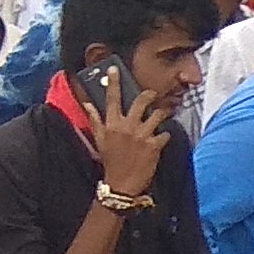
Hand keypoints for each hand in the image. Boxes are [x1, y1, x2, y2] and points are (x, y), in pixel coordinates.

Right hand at [84, 68, 169, 199]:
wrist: (121, 184)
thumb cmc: (110, 161)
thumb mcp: (99, 140)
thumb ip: (95, 120)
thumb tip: (87, 104)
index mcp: (111, 124)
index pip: (111, 99)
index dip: (112, 82)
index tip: (114, 69)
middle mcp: (127, 127)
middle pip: (141, 101)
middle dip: (149, 95)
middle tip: (152, 95)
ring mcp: (142, 135)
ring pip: (157, 115)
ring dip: (161, 114)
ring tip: (161, 117)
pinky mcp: (154, 145)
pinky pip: (166, 133)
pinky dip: (165, 136)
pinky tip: (161, 140)